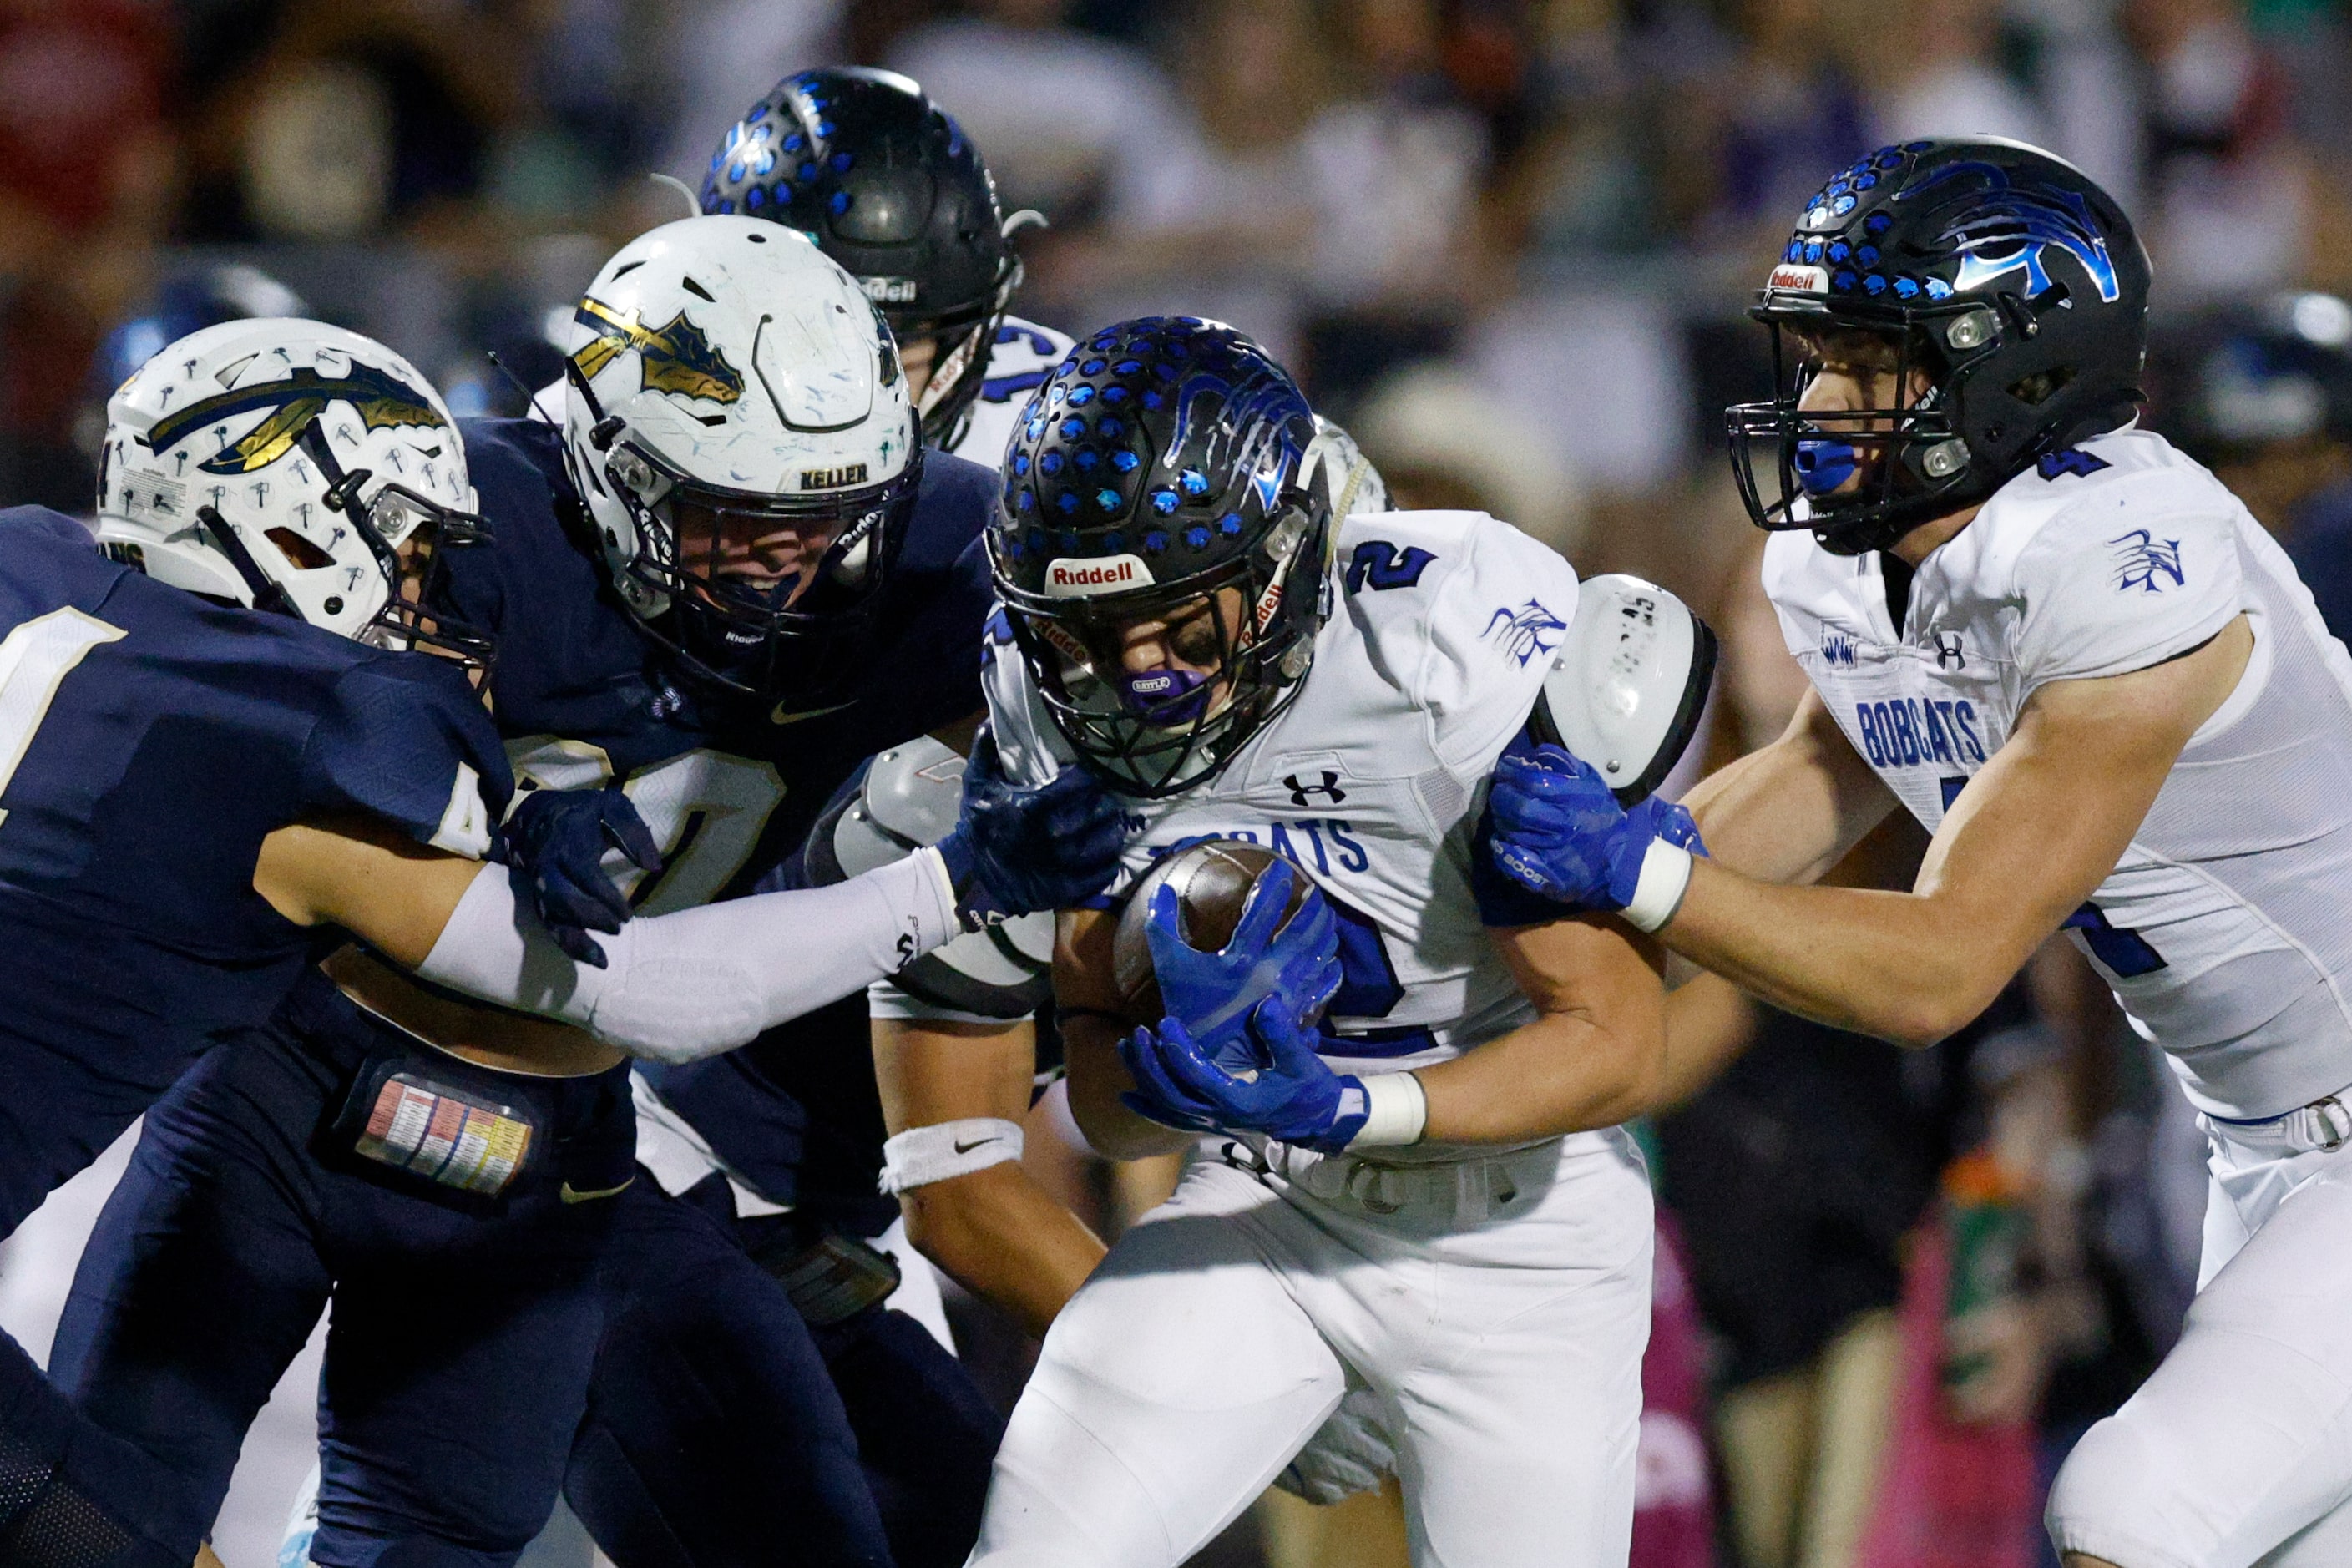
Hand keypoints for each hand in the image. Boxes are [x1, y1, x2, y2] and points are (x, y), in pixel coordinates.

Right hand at [500, 785, 662, 966]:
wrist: (534, 813)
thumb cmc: (582, 812)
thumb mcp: (611, 808)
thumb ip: (633, 833)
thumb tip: (655, 867)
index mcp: (568, 844)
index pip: (583, 874)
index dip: (605, 896)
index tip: (627, 914)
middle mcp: (548, 867)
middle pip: (561, 899)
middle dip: (590, 918)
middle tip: (619, 929)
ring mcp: (539, 885)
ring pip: (549, 917)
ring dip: (574, 941)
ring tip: (602, 961)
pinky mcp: (538, 897)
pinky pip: (547, 922)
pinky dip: (566, 942)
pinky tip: (590, 957)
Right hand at [937, 724, 1127, 925]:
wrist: (970, 875)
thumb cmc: (977, 826)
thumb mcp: (975, 784)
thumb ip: (986, 750)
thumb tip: (994, 718)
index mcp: (1028, 807)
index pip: (1074, 786)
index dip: (1087, 779)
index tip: (1089, 776)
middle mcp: (1048, 836)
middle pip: (1092, 814)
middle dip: (1103, 804)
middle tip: (1106, 799)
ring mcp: (1058, 865)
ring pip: (1101, 845)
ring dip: (1112, 832)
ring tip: (1114, 824)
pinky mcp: (1063, 889)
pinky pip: (1097, 876)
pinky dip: (1108, 865)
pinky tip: (1111, 854)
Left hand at [1119, 1000, 1368, 1152]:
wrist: (1317, 1122)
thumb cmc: (1310, 1089)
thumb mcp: (1303, 1062)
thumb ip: (1282, 1036)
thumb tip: (1265, 1004)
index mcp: (1239, 1102)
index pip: (1198, 1077)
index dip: (1178, 1050)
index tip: (1166, 1023)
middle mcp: (1219, 1116)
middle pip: (1171, 1095)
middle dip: (1150, 1064)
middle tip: (1138, 1034)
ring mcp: (1212, 1122)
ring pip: (1167, 1106)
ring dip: (1144, 1078)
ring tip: (1126, 1047)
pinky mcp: (1210, 1122)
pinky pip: (1172, 1118)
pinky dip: (1149, 1108)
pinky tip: (1127, 1097)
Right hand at [1144, 858, 1338, 1068]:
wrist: (1209, 1060)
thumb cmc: (1188, 1009)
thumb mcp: (1169, 966)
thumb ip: (1162, 925)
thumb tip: (1162, 888)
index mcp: (1240, 960)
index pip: (1262, 913)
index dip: (1273, 886)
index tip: (1281, 868)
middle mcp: (1269, 975)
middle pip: (1302, 932)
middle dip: (1312, 907)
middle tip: (1315, 890)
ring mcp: (1286, 995)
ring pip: (1318, 956)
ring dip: (1326, 932)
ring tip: (1328, 916)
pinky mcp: (1295, 1012)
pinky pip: (1322, 987)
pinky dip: (1331, 970)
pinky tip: (1332, 958)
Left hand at [1486, 745, 1703, 911]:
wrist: (1619, 862)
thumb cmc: (1601, 818)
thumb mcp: (1592, 785)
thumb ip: (1566, 766)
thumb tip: (1535, 754)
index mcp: (1576, 802)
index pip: (1534, 782)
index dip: (1512, 772)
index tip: (1504, 768)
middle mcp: (1565, 827)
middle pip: (1519, 808)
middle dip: (1501, 796)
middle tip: (1499, 791)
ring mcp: (1555, 854)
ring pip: (1512, 832)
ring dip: (1501, 819)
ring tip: (1502, 813)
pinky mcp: (1547, 877)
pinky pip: (1514, 861)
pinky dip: (1502, 849)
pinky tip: (1502, 840)